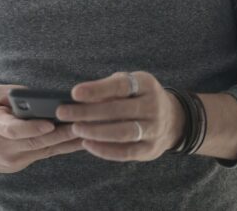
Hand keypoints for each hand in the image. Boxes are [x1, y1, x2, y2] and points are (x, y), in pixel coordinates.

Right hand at [0, 85, 84, 173]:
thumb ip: (12, 93)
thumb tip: (37, 95)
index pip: (12, 130)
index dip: (31, 128)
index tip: (49, 124)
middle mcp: (3, 146)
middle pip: (35, 142)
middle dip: (60, 134)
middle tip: (80, 125)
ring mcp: (13, 159)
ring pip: (44, 150)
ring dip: (67, 142)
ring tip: (88, 131)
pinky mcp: (21, 165)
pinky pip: (46, 155)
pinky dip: (63, 147)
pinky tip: (80, 140)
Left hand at [56, 71, 183, 161]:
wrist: (172, 119)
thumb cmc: (138, 97)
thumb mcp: (129, 84)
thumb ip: (108, 88)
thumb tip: (77, 97)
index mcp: (146, 85)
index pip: (120, 86)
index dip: (97, 90)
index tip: (74, 93)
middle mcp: (153, 106)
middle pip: (118, 110)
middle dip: (87, 112)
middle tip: (64, 112)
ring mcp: (154, 130)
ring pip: (122, 132)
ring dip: (95, 131)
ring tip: (75, 128)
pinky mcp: (150, 149)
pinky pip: (125, 152)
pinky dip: (105, 150)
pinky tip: (87, 144)